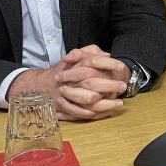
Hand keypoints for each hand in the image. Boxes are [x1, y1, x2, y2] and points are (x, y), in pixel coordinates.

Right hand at [7, 45, 127, 120]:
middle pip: (91, 82)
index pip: (91, 61)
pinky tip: (109, 112)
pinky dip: (96, 114)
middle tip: (122, 86)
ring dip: (105, 103)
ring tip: (119, 103)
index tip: (120, 66)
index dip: (106, 63)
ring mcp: (67, 95)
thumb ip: (90, 51)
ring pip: (87, 100)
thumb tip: (106, 55)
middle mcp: (71, 80)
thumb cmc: (65, 70)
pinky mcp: (65, 108)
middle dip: (108, 85)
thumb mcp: (76, 55)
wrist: (43, 86)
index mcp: (74, 65)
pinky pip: (82, 113)